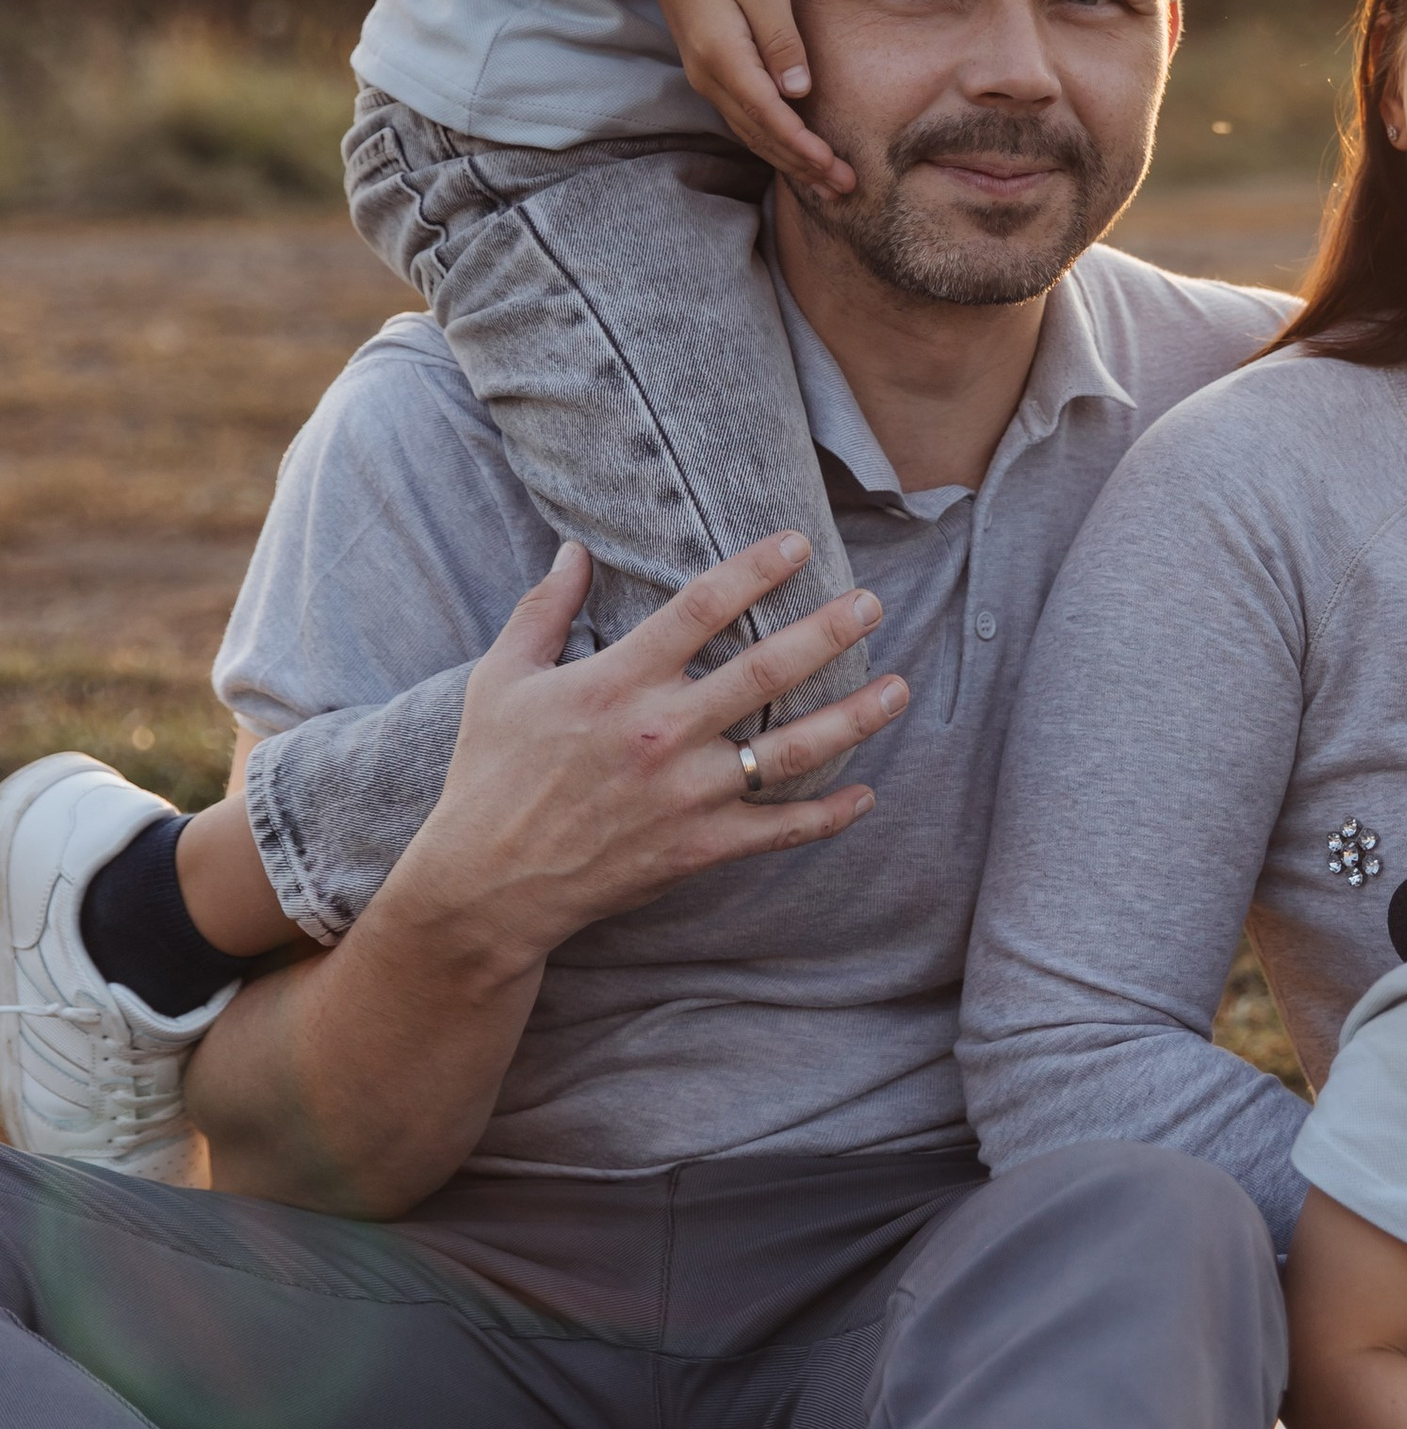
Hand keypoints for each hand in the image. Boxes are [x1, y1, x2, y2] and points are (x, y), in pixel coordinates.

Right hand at [400, 533, 906, 979]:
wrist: (485, 885)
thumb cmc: (491, 774)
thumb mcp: (501, 680)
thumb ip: (542, 610)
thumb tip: (574, 550)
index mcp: (616, 682)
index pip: (700, 608)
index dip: (754, 570)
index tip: (798, 543)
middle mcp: (661, 733)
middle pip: (764, 672)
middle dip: (827, 634)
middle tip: (872, 604)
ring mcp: (685, 793)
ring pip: (790, 751)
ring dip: (853, 718)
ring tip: (899, 688)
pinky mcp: (697, 847)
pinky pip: (777, 830)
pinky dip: (827, 817)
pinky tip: (867, 795)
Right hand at [640, 0, 857, 191]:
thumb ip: (782, 39)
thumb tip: (800, 90)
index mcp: (724, 56)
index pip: (767, 113)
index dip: (801, 144)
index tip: (831, 165)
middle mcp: (712, 79)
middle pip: (761, 136)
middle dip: (803, 166)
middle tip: (846, 188)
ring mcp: (710, 83)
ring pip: (753, 136)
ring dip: (791, 163)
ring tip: (830, 185)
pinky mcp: (716, 81)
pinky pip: (747, 124)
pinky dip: (774, 146)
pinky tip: (798, 159)